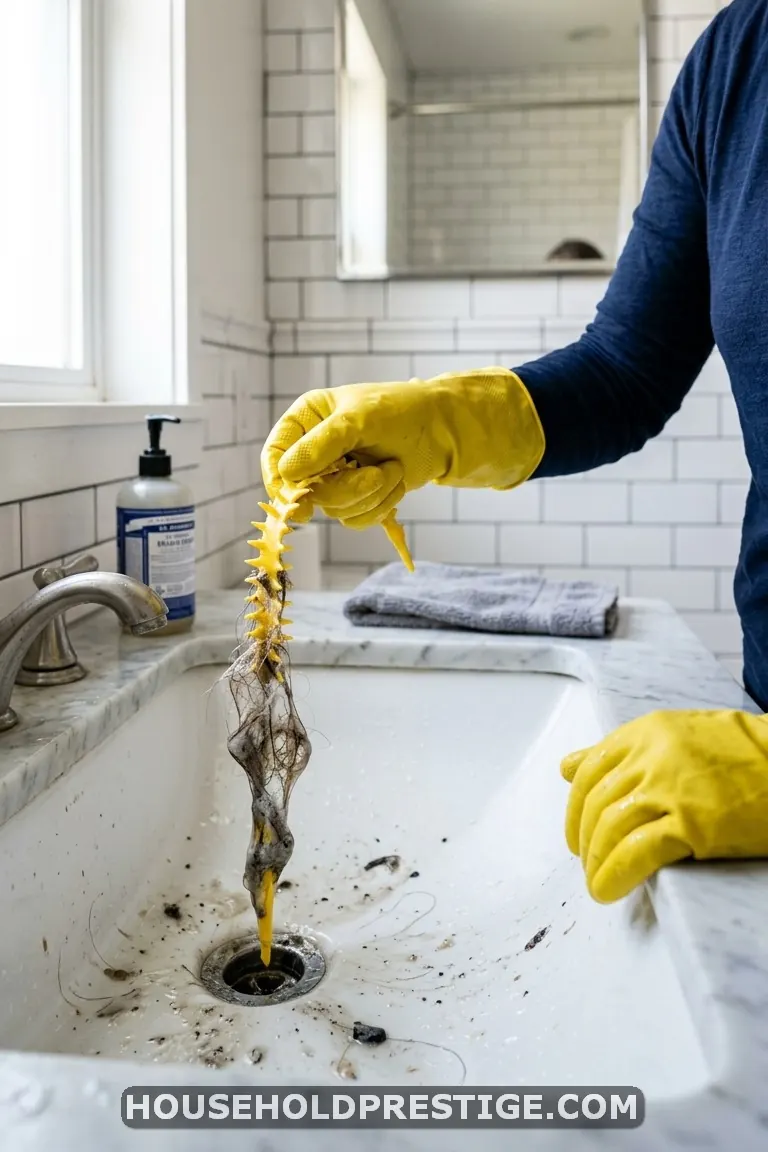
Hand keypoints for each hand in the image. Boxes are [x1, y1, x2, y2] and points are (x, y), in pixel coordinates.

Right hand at [260, 368, 544, 528]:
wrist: (445, 431)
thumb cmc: (402, 412)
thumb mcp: (358, 420)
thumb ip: (320, 445)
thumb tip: (286, 474)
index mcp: (307, 420)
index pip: (275, 455)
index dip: (279, 481)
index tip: (295, 499)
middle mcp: (316, 451)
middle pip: (304, 490)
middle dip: (344, 488)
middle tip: (373, 474)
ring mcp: (337, 477)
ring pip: (332, 508)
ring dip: (369, 494)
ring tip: (392, 468)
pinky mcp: (358, 497)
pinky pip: (354, 519)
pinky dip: (379, 505)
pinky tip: (396, 481)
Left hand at [561, 708, 767, 901]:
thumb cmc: (744, 754)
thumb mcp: (677, 734)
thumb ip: (623, 750)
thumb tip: (568, 767)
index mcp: (647, 732)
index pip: (589, 770)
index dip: (575, 808)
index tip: (577, 833)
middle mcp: (652, 756)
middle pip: (595, 803)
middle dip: (584, 840)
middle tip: (588, 863)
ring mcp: (671, 790)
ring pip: (609, 829)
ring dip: (596, 863)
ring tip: (597, 883)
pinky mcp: (692, 823)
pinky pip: (636, 853)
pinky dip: (614, 875)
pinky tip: (608, 889)